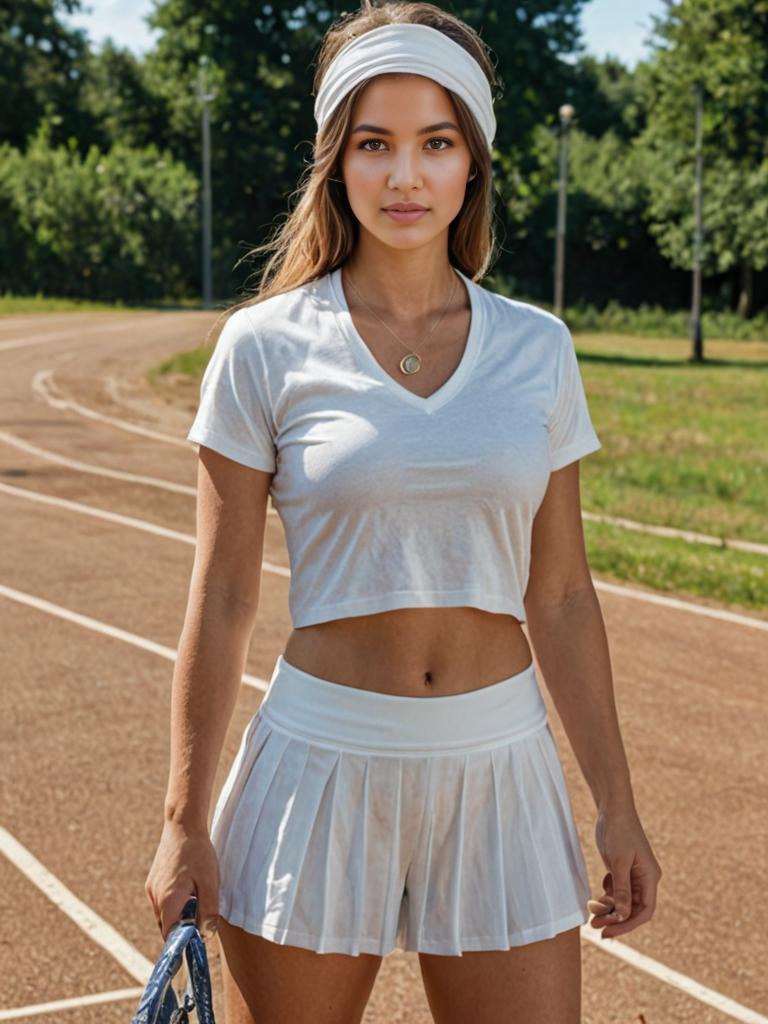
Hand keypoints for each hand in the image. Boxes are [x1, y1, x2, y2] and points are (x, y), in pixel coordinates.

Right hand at [144, 820, 219, 941]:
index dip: (182, 942)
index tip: (195, 941)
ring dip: (177, 914)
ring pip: (163, 913)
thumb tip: (206, 936)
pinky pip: (160, 900)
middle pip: (166, 926)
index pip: (170, 935)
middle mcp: (155, 897)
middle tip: (200, 918)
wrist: (182, 824)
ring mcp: (151, 888)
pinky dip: (172, 902)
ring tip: (196, 899)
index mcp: (168, 901)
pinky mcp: (152, 880)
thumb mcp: (210, 882)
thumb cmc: (199, 852)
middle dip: (182, 927)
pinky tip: (188, 888)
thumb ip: (209, 910)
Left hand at [588, 805, 661, 938]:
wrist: (612, 809)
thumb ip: (621, 890)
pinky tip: (595, 899)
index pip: (645, 911)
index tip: (610, 931)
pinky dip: (606, 898)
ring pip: (622, 902)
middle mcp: (644, 879)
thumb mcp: (619, 862)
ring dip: (608, 910)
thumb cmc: (619, 831)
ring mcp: (633, 875)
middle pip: (633, 909)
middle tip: (596, 927)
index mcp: (650, 878)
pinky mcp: (621, 870)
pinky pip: (615, 892)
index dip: (628, 924)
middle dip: (615, 919)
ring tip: (591, 915)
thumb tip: (624, 916)